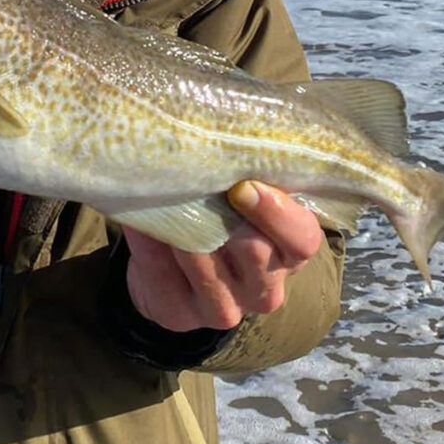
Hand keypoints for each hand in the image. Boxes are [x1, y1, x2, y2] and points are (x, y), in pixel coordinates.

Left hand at [123, 181, 323, 331]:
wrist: (176, 271)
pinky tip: (141, 218)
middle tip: (199, 178)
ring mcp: (225, 307)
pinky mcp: (182, 315)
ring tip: (165, 188)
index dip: (278, 213)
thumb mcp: (246, 197)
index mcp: (291, 251)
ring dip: (182, 222)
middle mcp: (266, 288)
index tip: (245, 186)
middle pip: (255, 250)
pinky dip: (149, 238)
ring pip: (203, 260)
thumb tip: (221, 128)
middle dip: (224, 212)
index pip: (302, 238)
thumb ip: (246, 173)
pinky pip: (161, 270)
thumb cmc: (222, 215)